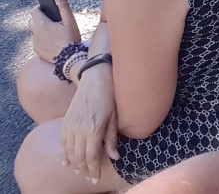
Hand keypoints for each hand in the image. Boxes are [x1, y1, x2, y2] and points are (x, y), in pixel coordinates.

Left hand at [30, 0, 80, 63]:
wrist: (69, 58)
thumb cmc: (70, 39)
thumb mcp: (70, 21)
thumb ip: (64, 7)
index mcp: (43, 24)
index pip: (34, 11)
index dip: (39, 8)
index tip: (45, 7)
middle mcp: (36, 33)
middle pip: (31, 21)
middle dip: (38, 18)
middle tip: (49, 20)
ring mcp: (36, 42)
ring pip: (35, 32)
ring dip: (41, 29)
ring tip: (53, 31)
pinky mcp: (37, 50)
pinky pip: (37, 41)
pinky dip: (42, 39)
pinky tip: (53, 41)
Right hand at [61, 65, 118, 184]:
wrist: (96, 79)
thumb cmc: (110, 98)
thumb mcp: (115, 118)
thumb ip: (112, 139)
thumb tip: (114, 157)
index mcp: (93, 129)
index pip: (91, 156)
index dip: (93, 170)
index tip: (95, 179)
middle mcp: (79, 129)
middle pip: (78, 157)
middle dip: (83, 170)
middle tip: (88, 178)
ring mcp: (70, 125)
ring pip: (69, 151)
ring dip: (73, 164)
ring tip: (79, 172)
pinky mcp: (66, 121)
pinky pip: (62, 142)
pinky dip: (63, 153)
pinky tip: (66, 161)